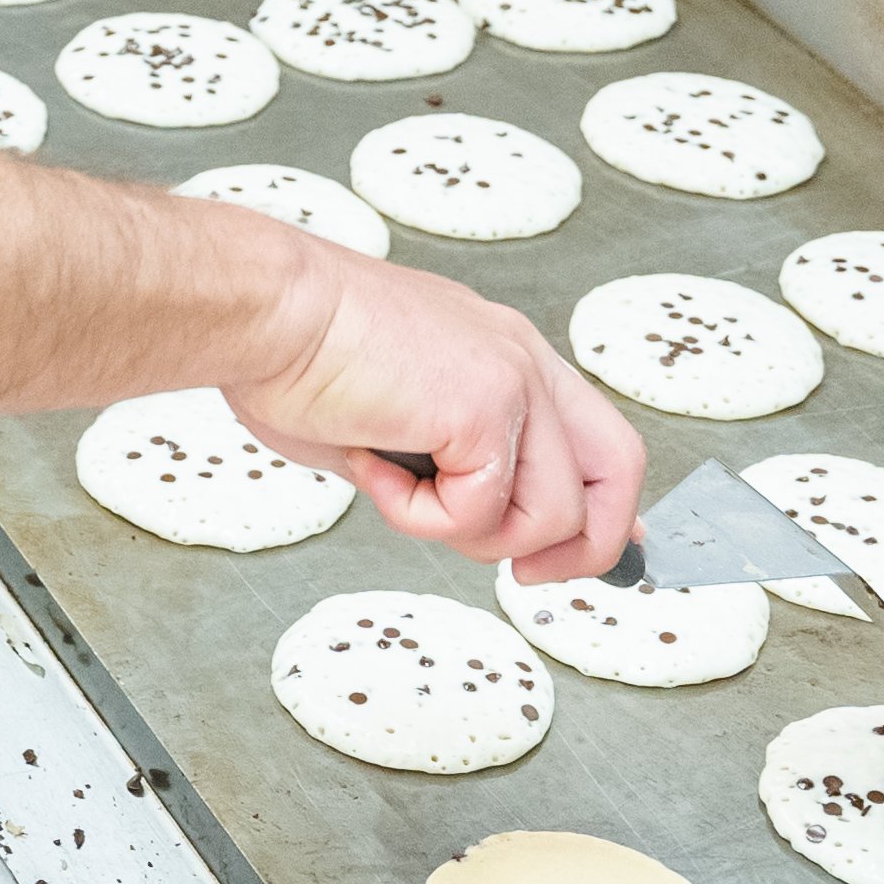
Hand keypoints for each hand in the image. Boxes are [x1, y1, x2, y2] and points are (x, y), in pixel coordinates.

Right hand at [224, 243, 643, 583]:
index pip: (597, 440)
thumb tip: (473, 522)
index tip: (570, 556)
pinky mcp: (486, 406)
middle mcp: (524, 360)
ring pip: (553, 514)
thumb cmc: (297, 354)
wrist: (264, 309)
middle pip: (619, 471)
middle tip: (521, 574)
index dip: (603, 510)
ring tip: (400, 491)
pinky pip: (481, 512)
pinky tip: (371, 467)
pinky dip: (420, 517)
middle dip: (583, 548)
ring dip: (471, 534)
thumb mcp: (395, 423)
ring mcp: (514, 380)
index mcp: (506, 356)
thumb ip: (446, 466)